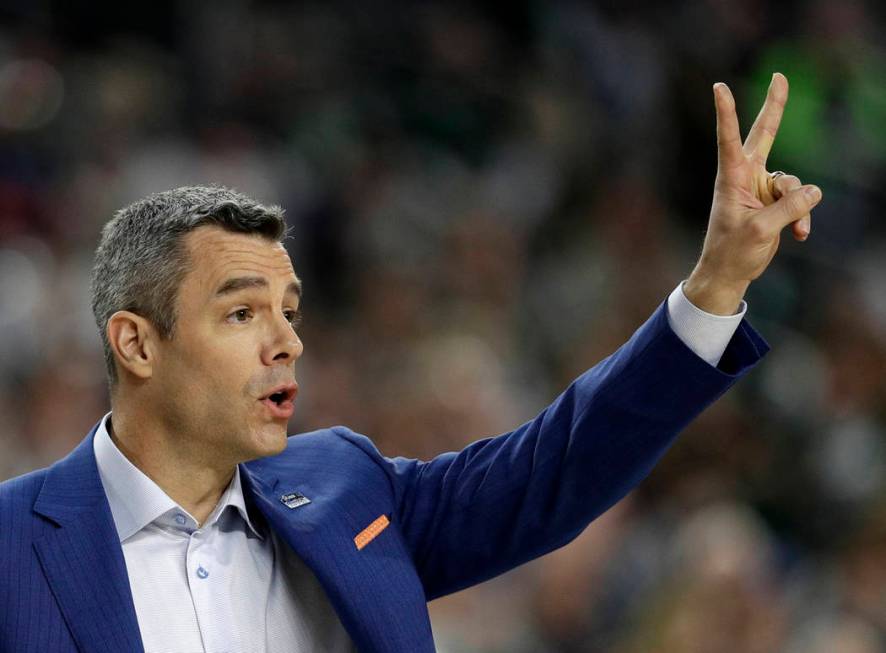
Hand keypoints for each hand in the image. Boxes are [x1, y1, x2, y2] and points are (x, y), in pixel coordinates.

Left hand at [684, 73, 821, 314]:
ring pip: (794, 183)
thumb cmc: (732, 251)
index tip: (719, 87)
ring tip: (793, 230)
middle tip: (780, 76)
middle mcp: (746, 177)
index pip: (729, 139)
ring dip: (799, 207)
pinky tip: (799, 236)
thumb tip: (813, 190)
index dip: (727, 112)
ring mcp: (762, 188)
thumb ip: (787, 208)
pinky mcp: (776, 202)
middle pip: (765, 135)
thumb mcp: (760, 231)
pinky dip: (803, 218)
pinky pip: (800, 201)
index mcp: (731, 178)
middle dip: (775, 107)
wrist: (730, 273)